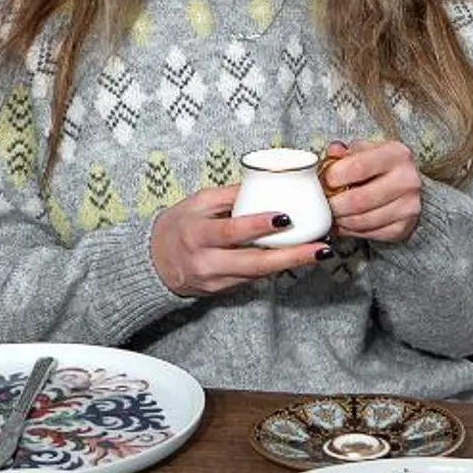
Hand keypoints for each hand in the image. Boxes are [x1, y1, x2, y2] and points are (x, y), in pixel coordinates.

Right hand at [147, 185, 334, 298]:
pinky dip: (275, 268)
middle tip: (320, 248)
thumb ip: (229, 194)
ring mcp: (216, 280)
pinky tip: (295, 259)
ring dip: (291, 263)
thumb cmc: (177, 226)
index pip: (231, 231)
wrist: (153, 263)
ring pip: (258, 274)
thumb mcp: (197, 203)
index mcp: (197, 233)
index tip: (285, 218)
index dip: (258, 226)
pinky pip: (253, 279)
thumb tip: (265, 181)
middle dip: (291, 256)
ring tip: (318, 252)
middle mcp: (207, 261)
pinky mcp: (223, 291)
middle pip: (254, 262)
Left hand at [322, 140, 421, 244]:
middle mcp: (407, 180)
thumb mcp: (363, 150)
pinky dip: (350, 230)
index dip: (334, 177)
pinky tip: (345, 221)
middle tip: (323, 202)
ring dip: (340, 219)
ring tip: (332, 212)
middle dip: (334, 204)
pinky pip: (368, 234)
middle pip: (359, 200)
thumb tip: (331, 154)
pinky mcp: (403, 227)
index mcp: (396, 154)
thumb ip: (343, 152)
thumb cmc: (380, 165)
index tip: (324, 180)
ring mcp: (408, 206)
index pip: (358, 168)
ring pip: (361, 220)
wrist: (404, 183)